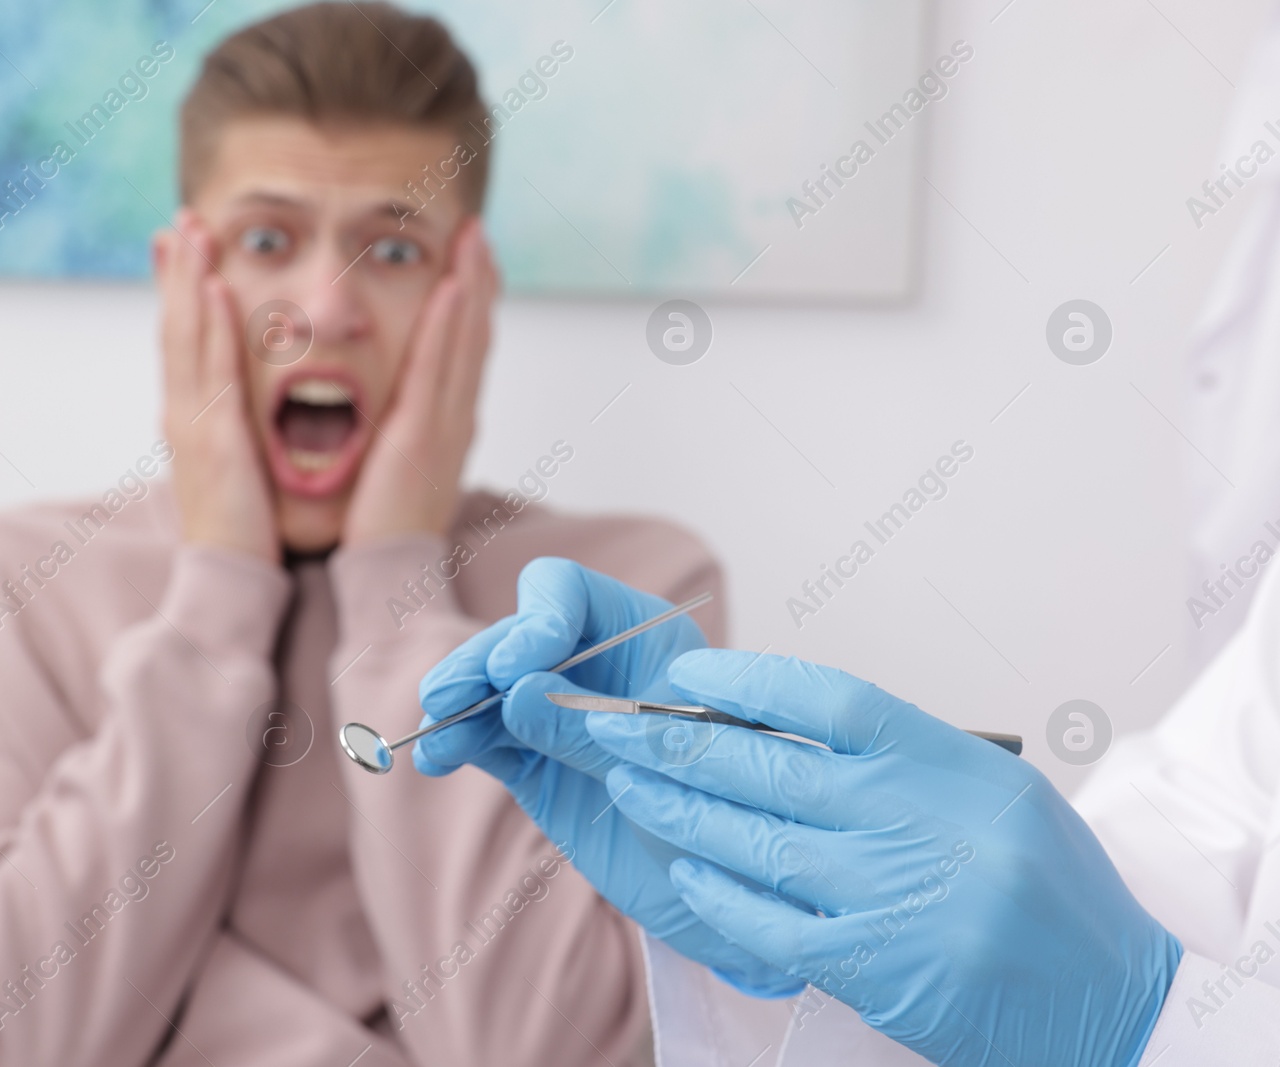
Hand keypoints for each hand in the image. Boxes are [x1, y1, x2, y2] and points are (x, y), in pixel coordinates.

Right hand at [154, 210, 279, 562]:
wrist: (231, 583)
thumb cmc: (245, 534)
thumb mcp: (238, 472)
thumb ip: (239, 436)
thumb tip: (247, 414)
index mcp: (194, 421)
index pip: (184, 343)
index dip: (180, 293)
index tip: (179, 246)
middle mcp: (185, 416)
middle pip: (176, 328)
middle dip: (176, 272)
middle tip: (180, 220)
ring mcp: (194, 426)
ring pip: (188, 339)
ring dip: (188, 281)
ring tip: (191, 231)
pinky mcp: (214, 441)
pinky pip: (212, 372)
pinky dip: (211, 328)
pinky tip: (214, 289)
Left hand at [340, 218, 495, 544]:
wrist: (387, 577)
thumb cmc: (382, 530)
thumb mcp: (396, 471)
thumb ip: (398, 435)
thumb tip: (393, 413)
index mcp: (446, 427)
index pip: (463, 353)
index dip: (472, 304)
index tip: (471, 261)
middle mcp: (454, 421)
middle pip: (474, 338)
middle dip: (480, 282)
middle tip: (479, 233)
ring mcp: (444, 427)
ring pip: (464, 344)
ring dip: (471, 287)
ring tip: (474, 240)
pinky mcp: (422, 437)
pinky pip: (438, 372)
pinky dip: (449, 328)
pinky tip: (452, 289)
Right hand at [414, 558, 804, 996]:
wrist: (734, 895)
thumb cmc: (731, 812)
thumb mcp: (667, 759)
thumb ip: (587, 725)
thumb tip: (512, 691)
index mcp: (644, 638)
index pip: (570, 594)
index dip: (535, 619)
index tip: (513, 668)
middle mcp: (593, 665)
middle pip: (516, 638)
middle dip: (479, 663)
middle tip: (449, 696)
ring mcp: (557, 715)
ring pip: (490, 689)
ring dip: (458, 704)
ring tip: (436, 734)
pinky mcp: (534, 764)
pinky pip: (486, 739)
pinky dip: (457, 744)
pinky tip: (435, 758)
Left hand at [591, 649, 1181, 1066]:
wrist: (1111, 996)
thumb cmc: (1050, 886)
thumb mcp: (991, 792)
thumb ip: (898, 760)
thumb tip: (780, 724)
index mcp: (949, 761)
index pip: (826, 697)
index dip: (745, 679)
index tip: (685, 673)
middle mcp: (916, 818)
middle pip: (768, 764)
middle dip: (679, 743)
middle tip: (620, 729)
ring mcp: (891, 894)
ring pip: (753, 840)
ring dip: (680, 811)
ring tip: (631, 785)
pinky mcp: (871, 966)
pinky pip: (767, 921)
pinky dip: (716, 895)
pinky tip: (683, 871)